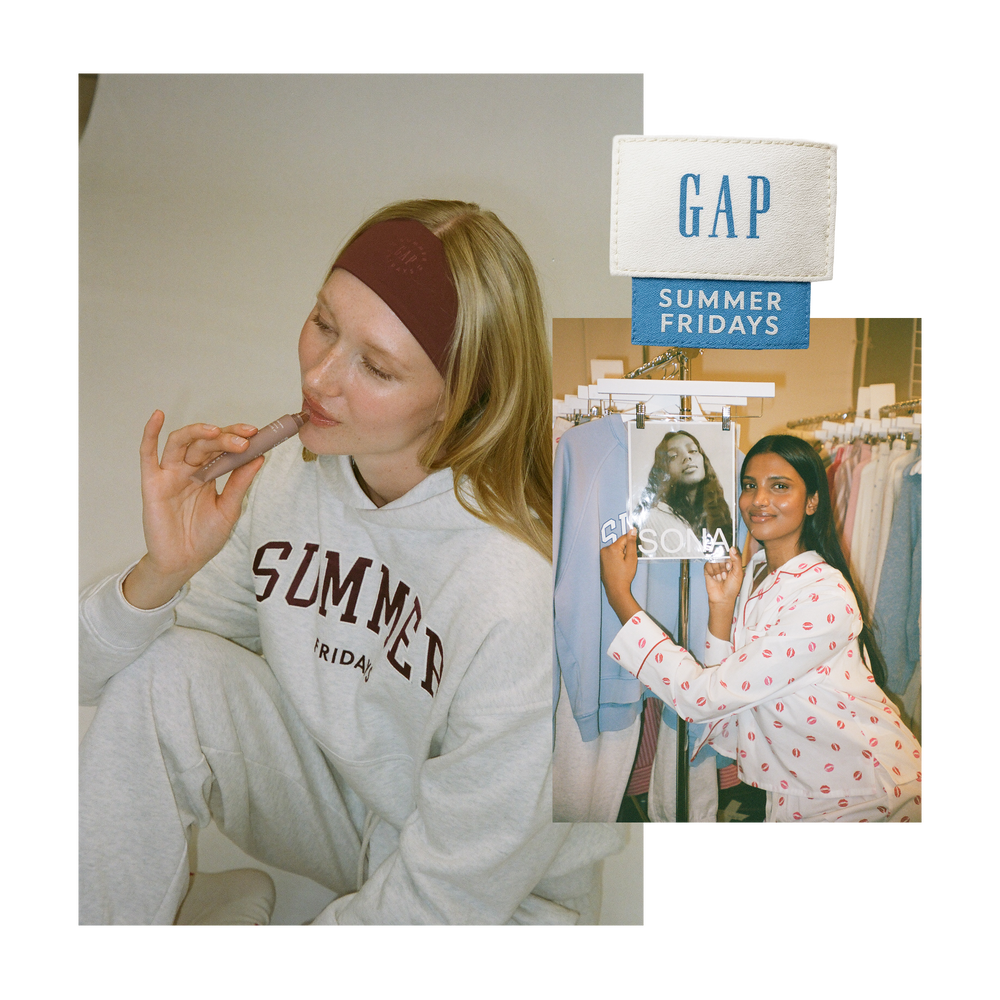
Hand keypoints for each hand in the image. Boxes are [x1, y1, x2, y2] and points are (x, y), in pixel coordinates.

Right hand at [123, 411, 264, 607]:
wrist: (184, 563)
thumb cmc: (205, 538)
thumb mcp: (229, 509)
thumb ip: (240, 483)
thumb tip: (260, 457)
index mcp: (208, 474)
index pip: (222, 448)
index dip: (237, 438)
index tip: (257, 434)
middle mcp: (189, 470)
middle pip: (205, 443)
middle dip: (225, 438)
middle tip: (244, 440)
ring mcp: (170, 474)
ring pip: (181, 442)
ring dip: (198, 433)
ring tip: (217, 432)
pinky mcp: (153, 483)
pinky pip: (147, 455)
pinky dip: (150, 434)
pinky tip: (158, 416)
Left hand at [600, 528, 640, 623]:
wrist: (615, 589)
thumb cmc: (624, 576)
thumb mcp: (631, 558)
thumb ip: (632, 543)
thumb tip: (632, 529)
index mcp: (612, 548)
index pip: (625, 537)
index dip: (632, 544)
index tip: (635, 551)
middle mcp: (605, 550)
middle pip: (620, 543)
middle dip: (626, 550)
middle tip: (628, 561)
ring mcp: (602, 555)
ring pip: (616, 549)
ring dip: (621, 554)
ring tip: (623, 565)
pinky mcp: (602, 560)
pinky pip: (611, 554)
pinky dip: (617, 558)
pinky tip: (619, 567)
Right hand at [704, 546, 743, 605]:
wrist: (722, 598)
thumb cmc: (732, 587)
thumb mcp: (738, 573)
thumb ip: (736, 560)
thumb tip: (732, 548)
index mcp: (732, 563)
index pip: (728, 553)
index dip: (728, 559)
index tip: (729, 567)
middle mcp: (723, 563)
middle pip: (720, 556)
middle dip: (723, 567)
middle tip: (725, 575)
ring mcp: (715, 567)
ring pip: (713, 560)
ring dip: (717, 571)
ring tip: (720, 578)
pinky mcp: (707, 570)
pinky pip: (707, 565)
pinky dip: (711, 572)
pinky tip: (714, 578)